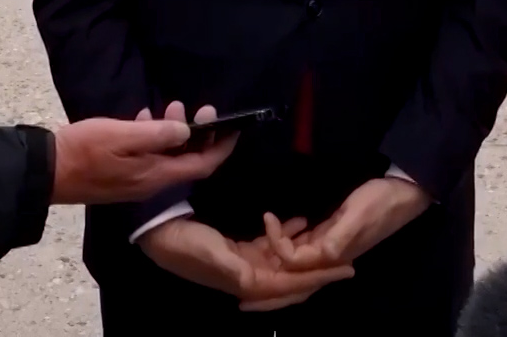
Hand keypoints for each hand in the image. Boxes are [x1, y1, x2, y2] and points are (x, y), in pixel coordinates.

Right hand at [51, 101, 235, 205]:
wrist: (47, 172)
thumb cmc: (84, 151)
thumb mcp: (122, 135)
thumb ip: (157, 134)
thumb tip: (187, 132)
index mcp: (157, 175)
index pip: (202, 165)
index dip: (222, 148)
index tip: (235, 128)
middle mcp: (151, 183)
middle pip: (187, 162)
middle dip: (200, 135)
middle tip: (202, 109)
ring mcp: (136, 182)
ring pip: (168, 158)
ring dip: (176, 133)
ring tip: (173, 105)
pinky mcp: (122, 176)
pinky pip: (149, 157)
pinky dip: (154, 138)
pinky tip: (145, 118)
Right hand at [140, 215, 355, 309]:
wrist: (159, 229)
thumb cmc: (186, 243)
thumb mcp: (212, 255)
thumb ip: (237, 271)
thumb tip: (259, 285)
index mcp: (246, 282)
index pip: (291, 284)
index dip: (319, 277)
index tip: (347, 269)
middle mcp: (250, 277)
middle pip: (293, 278)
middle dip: (319, 270)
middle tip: (347, 260)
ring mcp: (245, 264)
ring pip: (285, 261)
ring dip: (305, 251)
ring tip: (328, 236)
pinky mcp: (239, 250)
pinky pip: (271, 247)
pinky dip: (287, 236)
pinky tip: (301, 222)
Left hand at [259, 176, 431, 300]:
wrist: (404, 191)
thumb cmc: (380, 203)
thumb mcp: (358, 217)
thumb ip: (338, 238)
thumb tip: (320, 256)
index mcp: (334, 257)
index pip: (296, 265)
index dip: (277, 248)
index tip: (268, 219)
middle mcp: (330, 259)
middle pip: (295, 282)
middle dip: (270, 295)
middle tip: (241, 302)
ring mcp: (331, 248)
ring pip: (297, 267)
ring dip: (276, 268)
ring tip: (252, 271)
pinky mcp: (332, 235)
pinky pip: (305, 249)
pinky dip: (289, 246)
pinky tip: (278, 237)